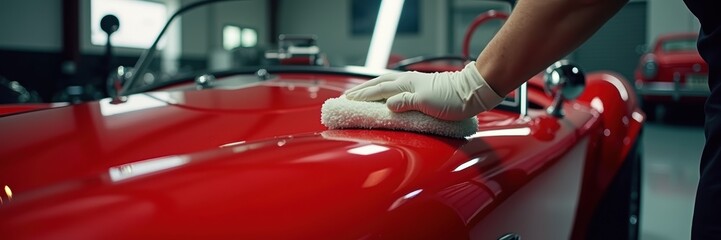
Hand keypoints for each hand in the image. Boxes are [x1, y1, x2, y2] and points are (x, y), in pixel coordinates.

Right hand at [344, 62, 503, 120]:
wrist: (473, 92)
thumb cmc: (452, 99)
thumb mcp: (426, 103)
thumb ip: (405, 103)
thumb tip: (387, 105)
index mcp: (406, 85)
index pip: (378, 90)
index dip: (362, 96)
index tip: (347, 101)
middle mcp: (408, 82)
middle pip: (379, 84)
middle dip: (363, 90)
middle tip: (348, 96)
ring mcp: (415, 83)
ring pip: (388, 83)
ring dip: (373, 88)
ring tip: (362, 92)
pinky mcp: (422, 88)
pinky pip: (397, 87)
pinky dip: (386, 89)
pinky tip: (387, 93)